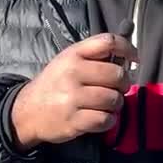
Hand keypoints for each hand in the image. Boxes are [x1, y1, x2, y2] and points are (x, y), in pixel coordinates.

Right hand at [10, 33, 137, 149]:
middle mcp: (73, 73)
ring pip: (113, 99)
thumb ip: (94, 55)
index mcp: (73, 55)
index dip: (128, 49)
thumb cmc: (55, 83)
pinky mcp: (74, 121)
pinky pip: (106, 119)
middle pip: (116, 74)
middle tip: (117, 88)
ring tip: (107, 104)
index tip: (134, 60)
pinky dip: (109, 120)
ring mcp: (72, 98)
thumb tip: (128, 57)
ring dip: (116, 104)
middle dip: (123, 84)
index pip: (108, 42)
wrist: (27, 111)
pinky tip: (101, 117)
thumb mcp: (68, 61)